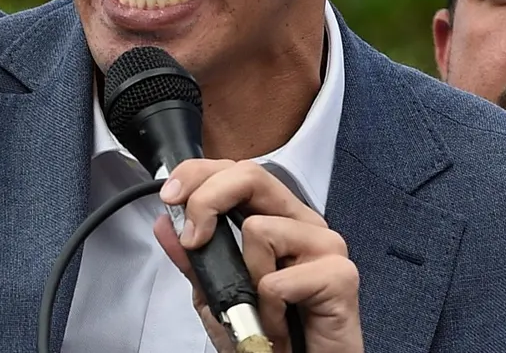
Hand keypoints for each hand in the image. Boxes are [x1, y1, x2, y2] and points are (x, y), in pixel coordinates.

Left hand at [153, 159, 362, 352]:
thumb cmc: (265, 334)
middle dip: (208, 199)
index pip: (236, 171)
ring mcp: (325, 246)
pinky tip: (279, 323)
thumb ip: (193, 258)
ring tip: (262, 307)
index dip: (198, 174)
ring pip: (260, 229)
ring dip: (247, 278)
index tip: (171, 198)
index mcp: (275, 217)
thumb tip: (166, 225)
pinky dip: (267, 311)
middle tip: (194, 239)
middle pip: (252, 175)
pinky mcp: (340, 276)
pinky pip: (277, 281)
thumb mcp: (215, 294)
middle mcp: (302, 223)